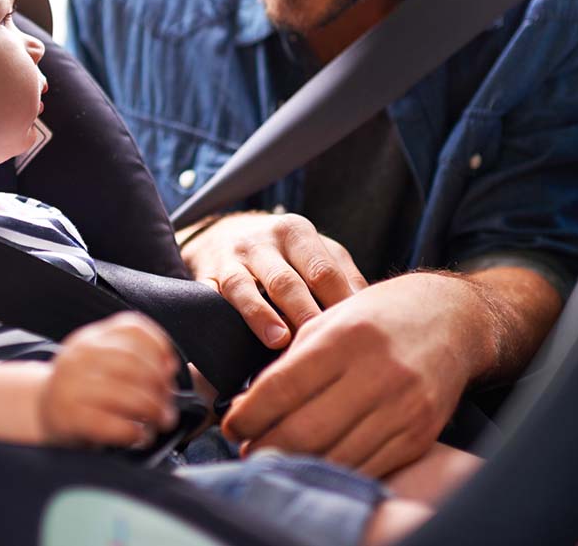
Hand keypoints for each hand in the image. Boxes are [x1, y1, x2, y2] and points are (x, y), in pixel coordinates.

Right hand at [36, 312, 179, 447]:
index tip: (170, 367)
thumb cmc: (83, 388)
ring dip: (153, 410)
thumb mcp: (100, 360)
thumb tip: (169, 369)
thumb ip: (131, 357)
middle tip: (169, 404)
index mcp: (91, 337)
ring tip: (161, 421)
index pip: (132, 327)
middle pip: (134, 363)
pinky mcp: (69, 417)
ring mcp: (72, 386)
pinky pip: (111, 424)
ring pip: (127, 394)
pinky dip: (133, 432)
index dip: (159, 346)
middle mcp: (80, 356)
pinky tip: (139, 435)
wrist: (41, 410)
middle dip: (160, 386)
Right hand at [180, 211, 368, 347]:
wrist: (224, 233)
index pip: (322, 271)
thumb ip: (344, 277)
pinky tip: (231, 336)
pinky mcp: (206, 276)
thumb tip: (371, 314)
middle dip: (305, 313)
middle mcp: (262, 241)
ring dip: (262, 315)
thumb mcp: (317, 252)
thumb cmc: (284, 252)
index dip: (338, 303)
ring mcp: (231, 258)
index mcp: (297, 232)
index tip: (354, 334)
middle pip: (287, 281)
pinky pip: (212, 296)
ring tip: (280, 341)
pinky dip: (222, 316)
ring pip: (246, 287)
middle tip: (323, 345)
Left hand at [221, 273, 495, 476]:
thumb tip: (250, 405)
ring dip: (295, 464)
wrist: (451, 320)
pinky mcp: (420, 435)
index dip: (249, 413)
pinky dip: (334, 470)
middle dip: (265, 447)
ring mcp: (404, 408)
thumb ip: (292, 360)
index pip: (284, 387)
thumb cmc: (380, 316)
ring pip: (335, 456)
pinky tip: (315, 462)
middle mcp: (378, 373)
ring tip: (274, 458)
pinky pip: (367, 468)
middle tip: (246, 449)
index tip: (231, 424)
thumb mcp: (332, 320)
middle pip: (305, 431)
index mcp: (348, 337)